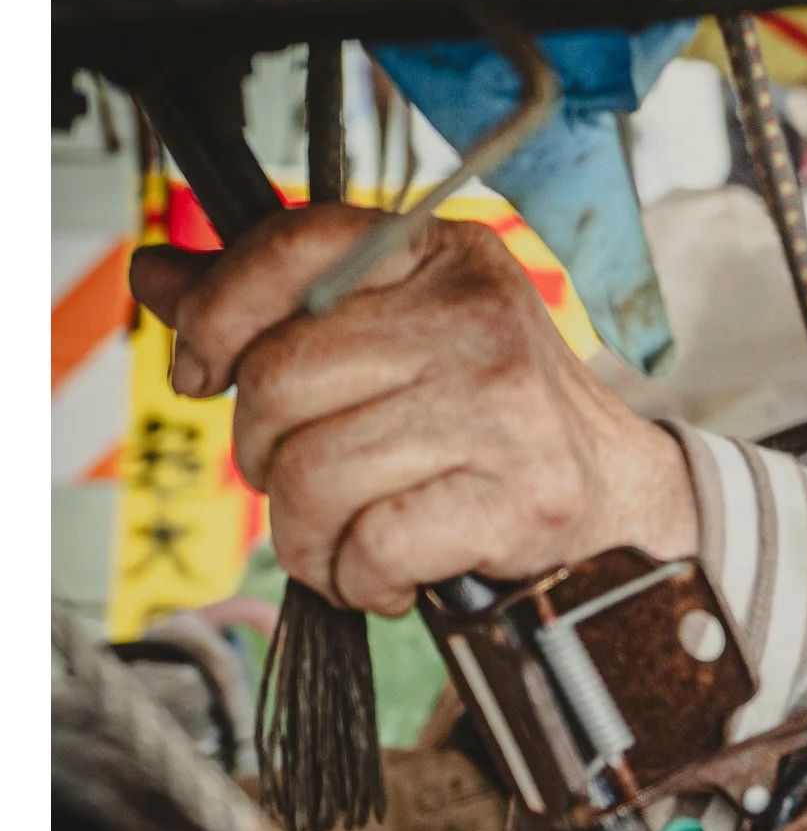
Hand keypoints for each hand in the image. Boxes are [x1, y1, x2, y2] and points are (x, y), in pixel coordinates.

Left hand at [130, 205, 698, 615]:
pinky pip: (370, 546)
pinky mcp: (517, 498)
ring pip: (312, 476)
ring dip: (309, 535)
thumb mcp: (402, 335)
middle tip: (310, 482)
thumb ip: (284, 307)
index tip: (206, 373)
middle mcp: (478, 321)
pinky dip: (360, 579)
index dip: (220, 314)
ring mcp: (502, 409)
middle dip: (266, 454)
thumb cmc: (494, 420)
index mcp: (447, 258)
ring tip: (348, 539)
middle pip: (280, 383)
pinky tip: (391, 574)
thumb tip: (158, 275)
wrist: (624, 502)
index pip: (297, 251)